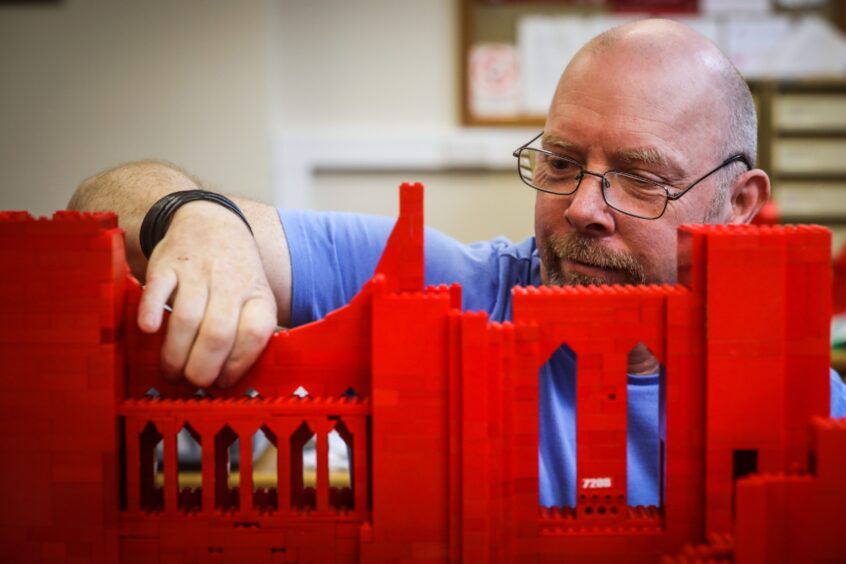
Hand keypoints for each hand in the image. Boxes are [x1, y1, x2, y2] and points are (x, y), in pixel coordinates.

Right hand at [136, 201, 277, 387]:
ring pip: (187, 318)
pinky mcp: (168, 263)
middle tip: (192, 382)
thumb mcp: (255, 296)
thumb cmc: (234, 274)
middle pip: (218, 333)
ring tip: (170, 371)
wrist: (211, 222)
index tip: (222, 382)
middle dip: (202, 367)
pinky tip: (149, 330)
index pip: (254, 334)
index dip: (237, 363)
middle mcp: (230, 283)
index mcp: (257, 296)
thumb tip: (230, 380)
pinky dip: (151, 311)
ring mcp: (198, 272)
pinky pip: (158, 289)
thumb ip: (247, 330)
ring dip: (175, 353)